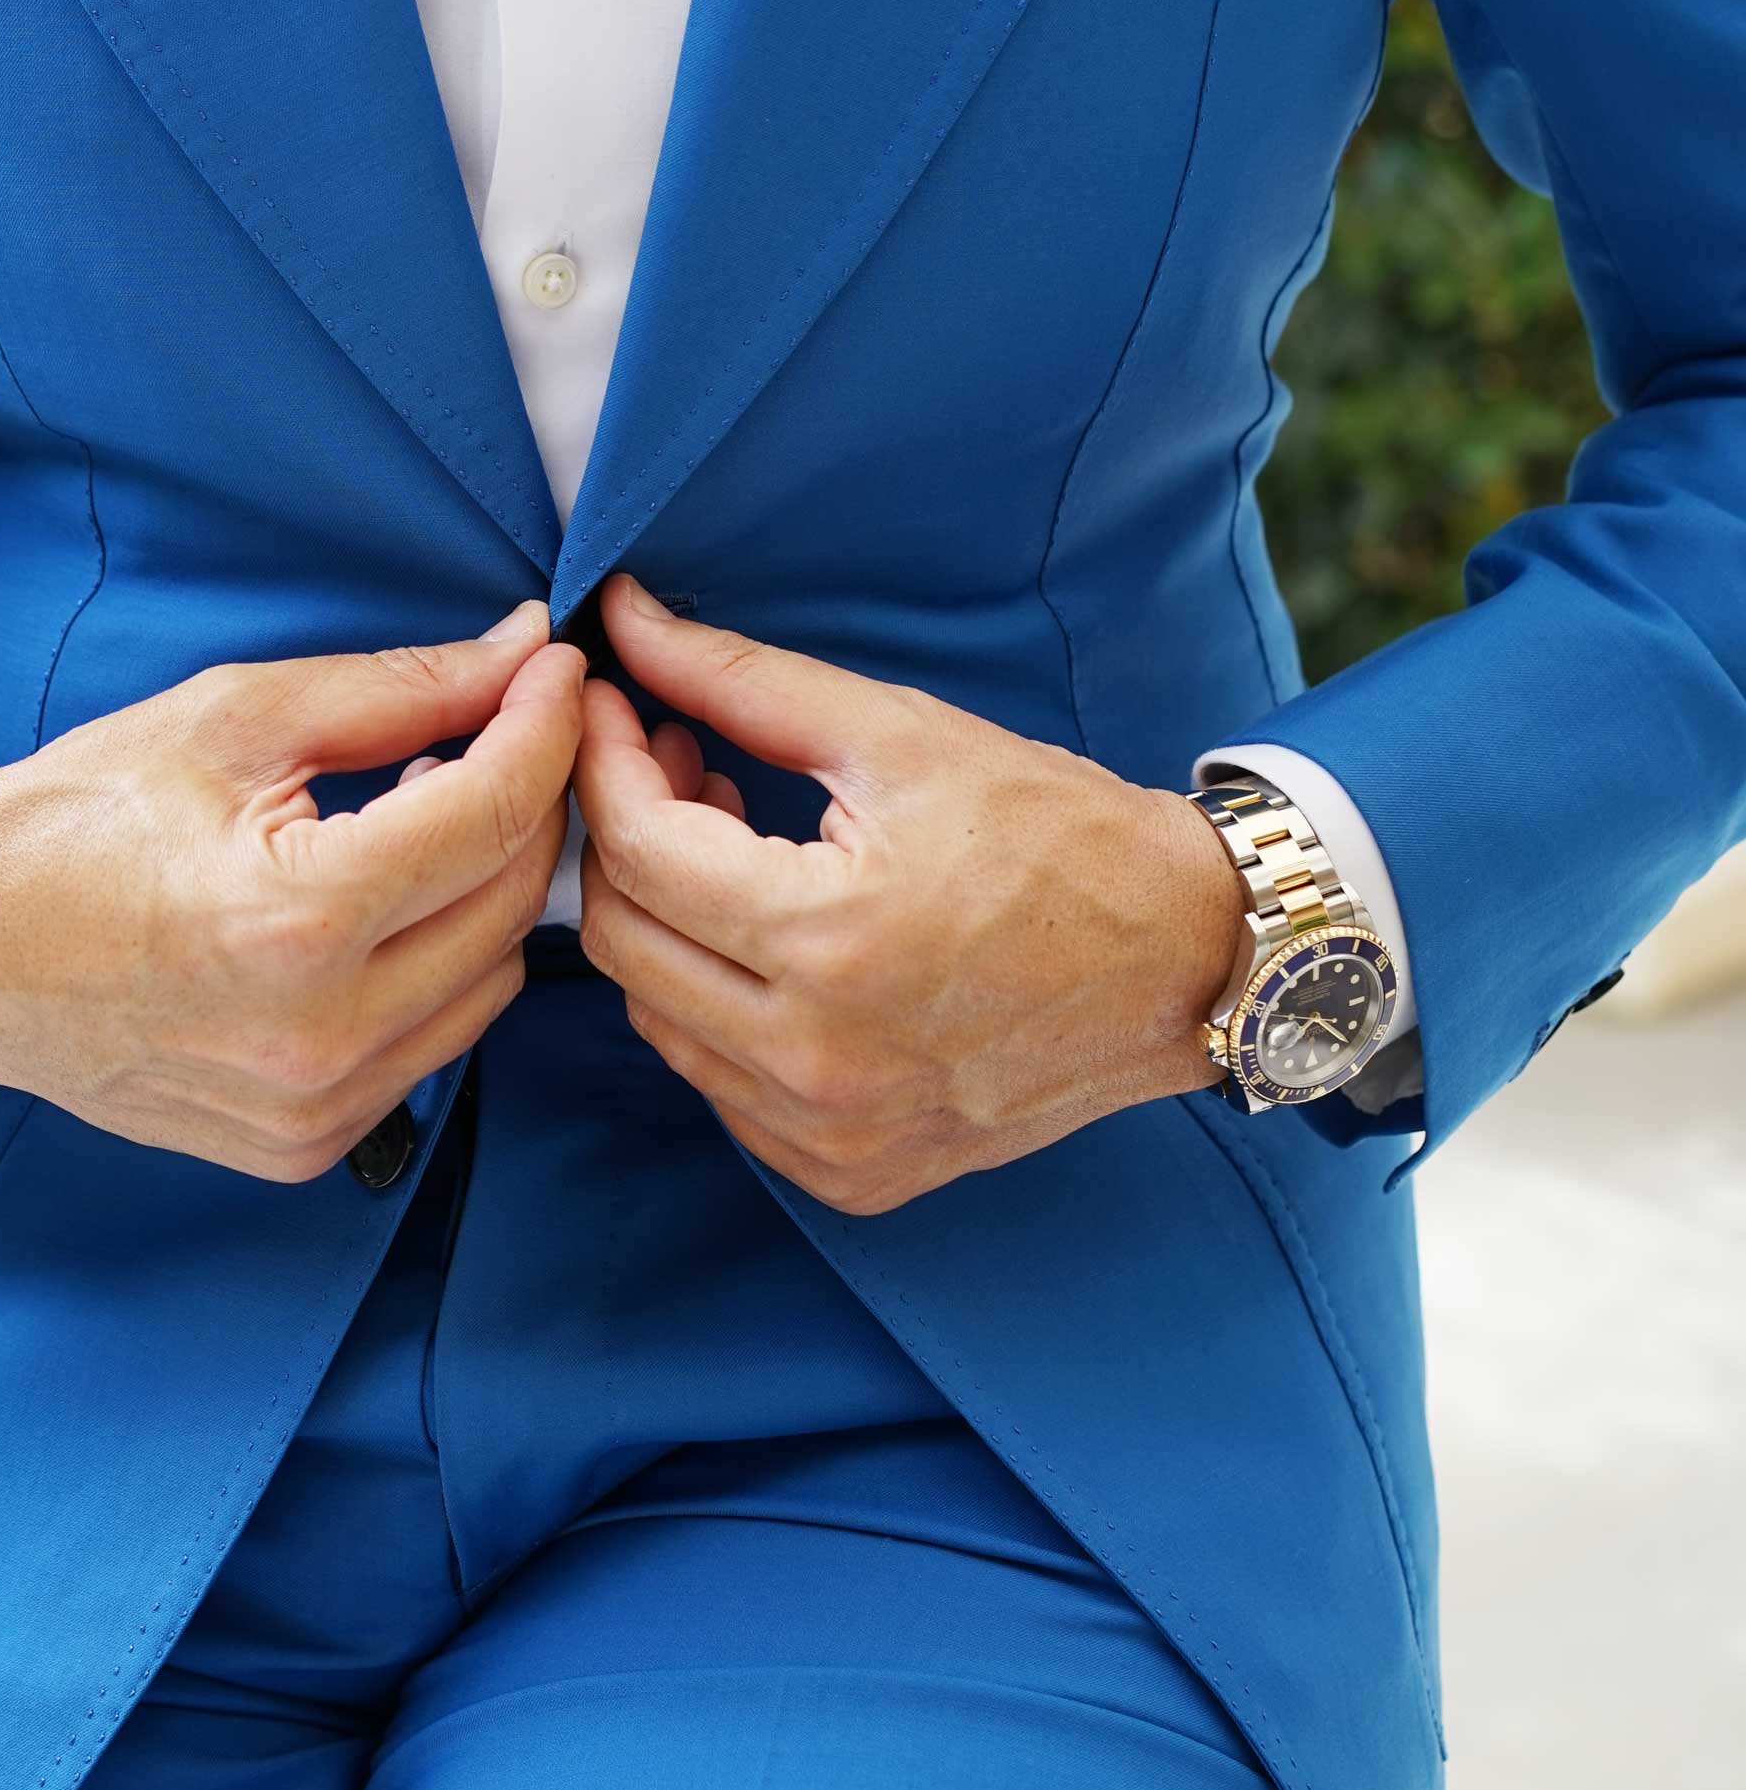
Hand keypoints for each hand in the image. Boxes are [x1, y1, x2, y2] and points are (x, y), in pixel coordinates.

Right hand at [0, 605, 582, 1177]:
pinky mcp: (303, 1146)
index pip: (492, 811)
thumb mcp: (235, 718)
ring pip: (491, 981)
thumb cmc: (77, 815)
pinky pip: (431, 1045)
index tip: (555, 670)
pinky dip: (433, 967)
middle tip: (501, 727)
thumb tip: (521, 653)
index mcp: (297, 918)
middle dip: (527, 799)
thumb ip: (399, 690)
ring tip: (418, 813)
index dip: (544, 724)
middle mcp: (319, 1034)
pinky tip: (376, 905)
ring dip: (484, 889)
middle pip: (513, 900)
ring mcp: (313, 1107)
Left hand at [573, 579, 1243, 1213]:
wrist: (1183, 954)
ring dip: (667, 922)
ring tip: (731, 842)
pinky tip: (770, 937)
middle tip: (677, 762)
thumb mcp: (898, 733)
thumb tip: (624, 617)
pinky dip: (717, 1005)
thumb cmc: (1056, 831)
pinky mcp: (852, 1172)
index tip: (618, 705)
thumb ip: (741, 679)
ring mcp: (833, 1134)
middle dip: (625, 836)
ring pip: (659, 1019)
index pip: (638, 853)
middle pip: (621, 943)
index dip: (606, 762)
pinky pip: (722, 1086)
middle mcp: (818, 1062)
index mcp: (829, 944)